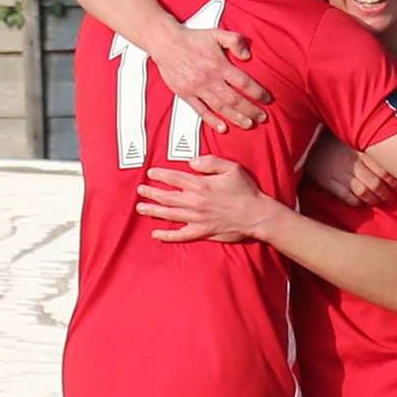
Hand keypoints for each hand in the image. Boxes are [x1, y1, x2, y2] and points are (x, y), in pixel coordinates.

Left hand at [135, 154, 271, 241]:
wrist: (257, 215)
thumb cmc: (246, 191)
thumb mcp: (232, 168)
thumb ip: (211, 162)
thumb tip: (192, 161)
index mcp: (201, 185)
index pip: (174, 178)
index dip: (160, 175)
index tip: (151, 173)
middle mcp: (195, 202)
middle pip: (167, 197)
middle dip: (151, 193)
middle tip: (140, 190)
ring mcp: (197, 218)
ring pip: (169, 214)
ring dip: (152, 211)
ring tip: (140, 208)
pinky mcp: (202, 232)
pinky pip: (181, 235)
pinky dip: (167, 236)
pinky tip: (156, 235)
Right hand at [150, 25, 271, 132]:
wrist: (165, 43)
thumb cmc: (192, 38)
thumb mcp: (217, 33)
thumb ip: (235, 41)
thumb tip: (247, 55)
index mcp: (219, 65)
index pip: (244, 82)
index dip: (258, 92)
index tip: (267, 99)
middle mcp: (209, 79)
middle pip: (234, 99)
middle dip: (251, 110)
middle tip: (262, 117)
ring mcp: (197, 89)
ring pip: (220, 107)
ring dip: (236, 118)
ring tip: (249, 124)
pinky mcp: (185, 94)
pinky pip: (200, 110)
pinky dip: (212, 120)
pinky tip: (222, 127)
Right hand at [303, 130, 396, 207]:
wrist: (305, 140)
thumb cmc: (334, 138)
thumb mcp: (352, 136)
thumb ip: (370, 144)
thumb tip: (395, 155)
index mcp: (360, 149)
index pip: (384, 170)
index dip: (396, 182)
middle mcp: (351, 162)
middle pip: (376, 183)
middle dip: (387, 194)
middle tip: (393, 198)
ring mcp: (338, 173)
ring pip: (363, 192)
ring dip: (374, 200)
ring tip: (380, 202)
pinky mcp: (327, 182)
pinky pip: (347, 197)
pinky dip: (358, 202)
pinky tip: (362, 202)